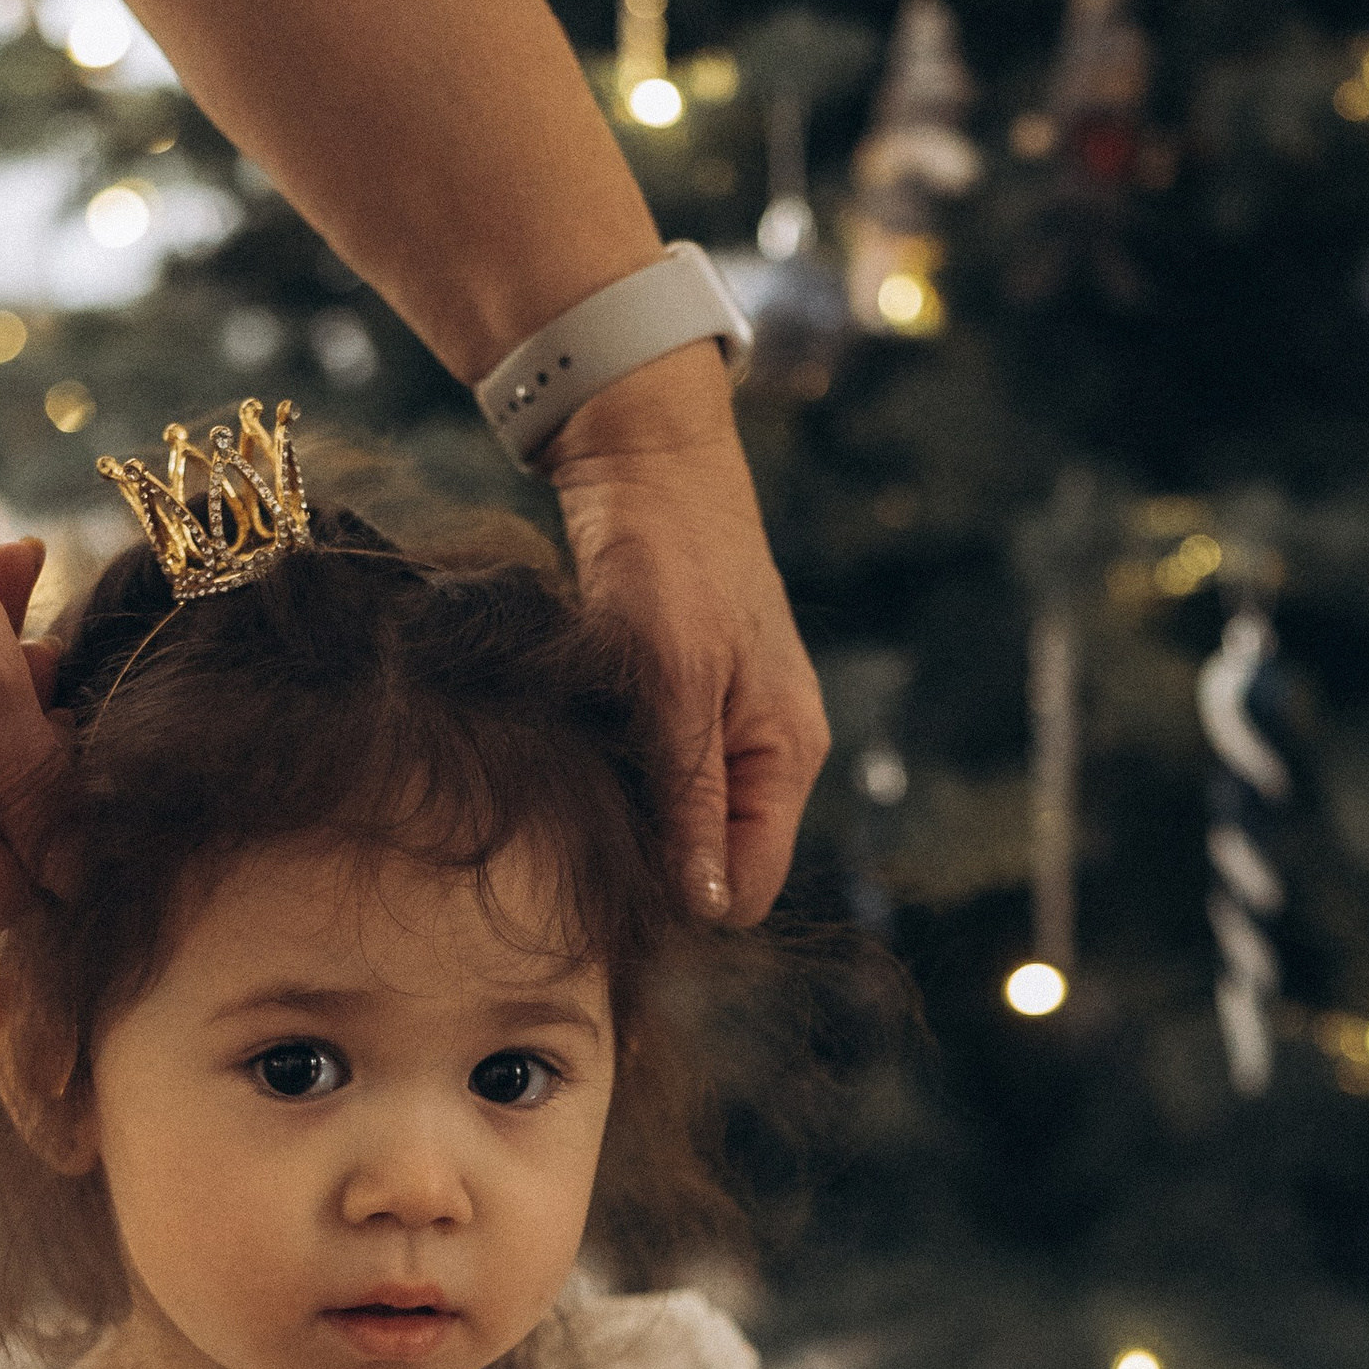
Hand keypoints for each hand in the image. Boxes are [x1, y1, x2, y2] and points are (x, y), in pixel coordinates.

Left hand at [543, 350, 826, 927]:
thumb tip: (705, 906)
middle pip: (716, 864)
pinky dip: (620, 778)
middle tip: (582, 825)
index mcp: (789, 756)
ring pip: (682, 826)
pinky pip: (658, 781)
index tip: (612, 876)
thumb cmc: (671, 558)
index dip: (685, 898)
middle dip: (655, 861)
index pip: (749, 888)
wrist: (646, 462)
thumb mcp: (678, 685)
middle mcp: (769, 755)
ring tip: (579, 780)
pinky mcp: (688, 710)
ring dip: (631, 820)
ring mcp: (730, 733)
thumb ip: (693, 797)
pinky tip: (583, 752)